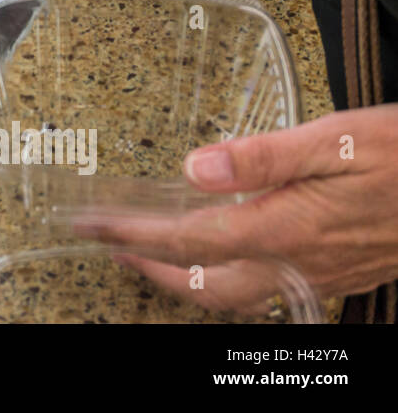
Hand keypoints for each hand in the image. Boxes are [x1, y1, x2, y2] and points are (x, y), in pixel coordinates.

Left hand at [77, 104, 397, 308]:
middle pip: (204, 283)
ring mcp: (321, 274)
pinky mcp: (339, 273)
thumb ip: (263, 156)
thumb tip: (197, 167)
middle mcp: (299, 262)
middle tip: (109, 245)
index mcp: (287, 228)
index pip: (189, 237)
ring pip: (235, 294)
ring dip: (185, 276)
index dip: (133, 232)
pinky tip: (222, 253)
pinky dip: (227, 276)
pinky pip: (267, 288)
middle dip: (150, 267)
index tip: (91, 224)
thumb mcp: (337, 139)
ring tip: (150, 252)